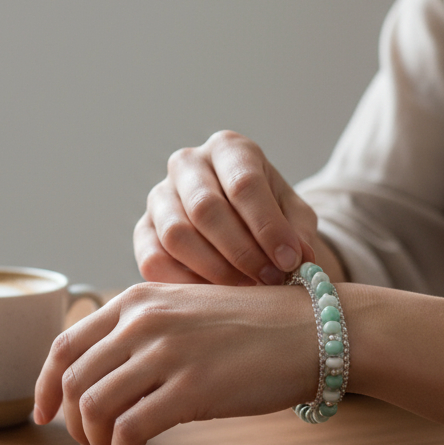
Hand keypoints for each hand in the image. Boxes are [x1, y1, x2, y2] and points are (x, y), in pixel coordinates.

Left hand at [33, 282, 318, 444]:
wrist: (316, 330)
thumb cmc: (256, 326)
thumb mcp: (188, 308)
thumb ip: (146, 328)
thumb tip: (104, 373)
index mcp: (139, 298)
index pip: (66, 344)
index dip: (44, 385)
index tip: (43, 415)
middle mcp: (144, 320)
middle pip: (72, 381)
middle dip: (72, 424)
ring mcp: (167, 352)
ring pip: (93, 407)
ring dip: (96, 442)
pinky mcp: (192, 388)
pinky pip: (129, 430)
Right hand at [134, 130, 336, 285]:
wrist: (241, 222)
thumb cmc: (269, 214)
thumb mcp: (294, 216)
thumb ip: (298, 233)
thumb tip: (301, 260)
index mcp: (228, 149)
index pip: (243, 183)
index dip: (267, 226)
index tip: (290, 261)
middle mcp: (187, 164)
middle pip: (206, 208)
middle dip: (242, 252)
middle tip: (269, 280)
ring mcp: (159, 196)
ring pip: (177, 235)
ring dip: (215, 270)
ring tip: (247, 290)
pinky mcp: (142, 231)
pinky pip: (154, 260)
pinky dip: (185, 284)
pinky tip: (215, 295)